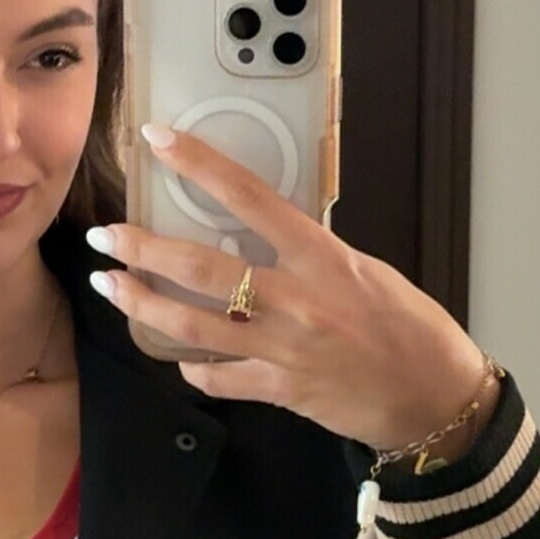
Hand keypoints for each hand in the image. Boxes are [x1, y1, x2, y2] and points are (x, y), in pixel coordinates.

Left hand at [87, 124, 491, 454]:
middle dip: (142, 249)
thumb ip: (310, 256)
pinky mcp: (278, 390)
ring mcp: (282, 349)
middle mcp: (295, 300)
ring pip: (191, 325)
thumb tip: (264, 238)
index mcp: (322, 258)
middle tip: (105, 236)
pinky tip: (177, 356)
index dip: (199, 164)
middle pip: (200, 267)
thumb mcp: (365, 271)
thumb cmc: (409, 328)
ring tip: (111, 287)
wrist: (434, 398)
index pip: (250, 197)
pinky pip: (218, 377)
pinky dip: (193, 366)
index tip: (158, 140)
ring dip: (142, 305)